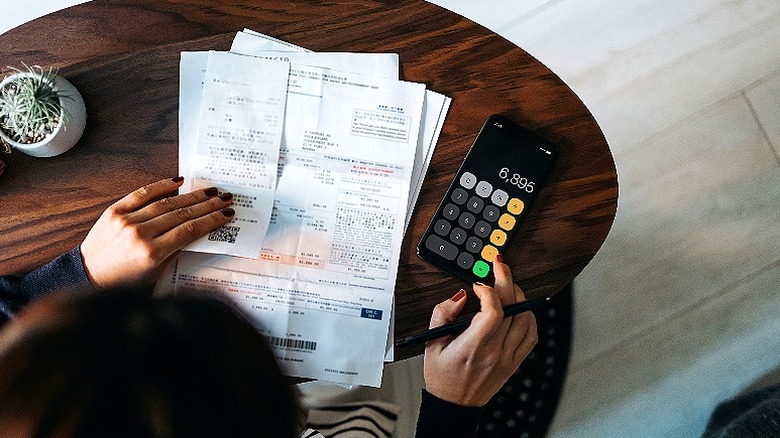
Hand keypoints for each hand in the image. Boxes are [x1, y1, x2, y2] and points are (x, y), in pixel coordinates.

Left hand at [80, 177, 234, 288]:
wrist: (87, 275)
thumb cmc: (123, 280)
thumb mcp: (156, 273)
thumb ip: (175, 251)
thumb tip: (196, 231)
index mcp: (152, 253)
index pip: (190, 230)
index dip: (211, 221)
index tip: (226, 214)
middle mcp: (140, 234)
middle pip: (182, 214)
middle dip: (208, 205)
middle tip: (225, 198)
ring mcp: (126, 220)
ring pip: (166, 203)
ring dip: (192, 196)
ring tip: (210, 191)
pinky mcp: (115, 211)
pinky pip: (142, 194)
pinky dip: (161, 186)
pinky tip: (179, 181)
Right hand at [423, 257, 537, 406]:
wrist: (454, 406)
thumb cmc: (441, 377)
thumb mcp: (431, 343)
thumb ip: (442, 313)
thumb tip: (461, 295)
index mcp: (472, 347)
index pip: (492, 312)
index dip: (488, 291)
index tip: (478, 284)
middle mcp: (494, 352)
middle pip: (511, 308)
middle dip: (506, 280)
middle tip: (499, 265)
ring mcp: (507, 358)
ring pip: (526, 319)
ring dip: (519, 296)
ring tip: (509, 286)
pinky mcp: (514, 363)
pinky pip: (531, 336)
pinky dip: (529, 318)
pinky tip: (520, 309)